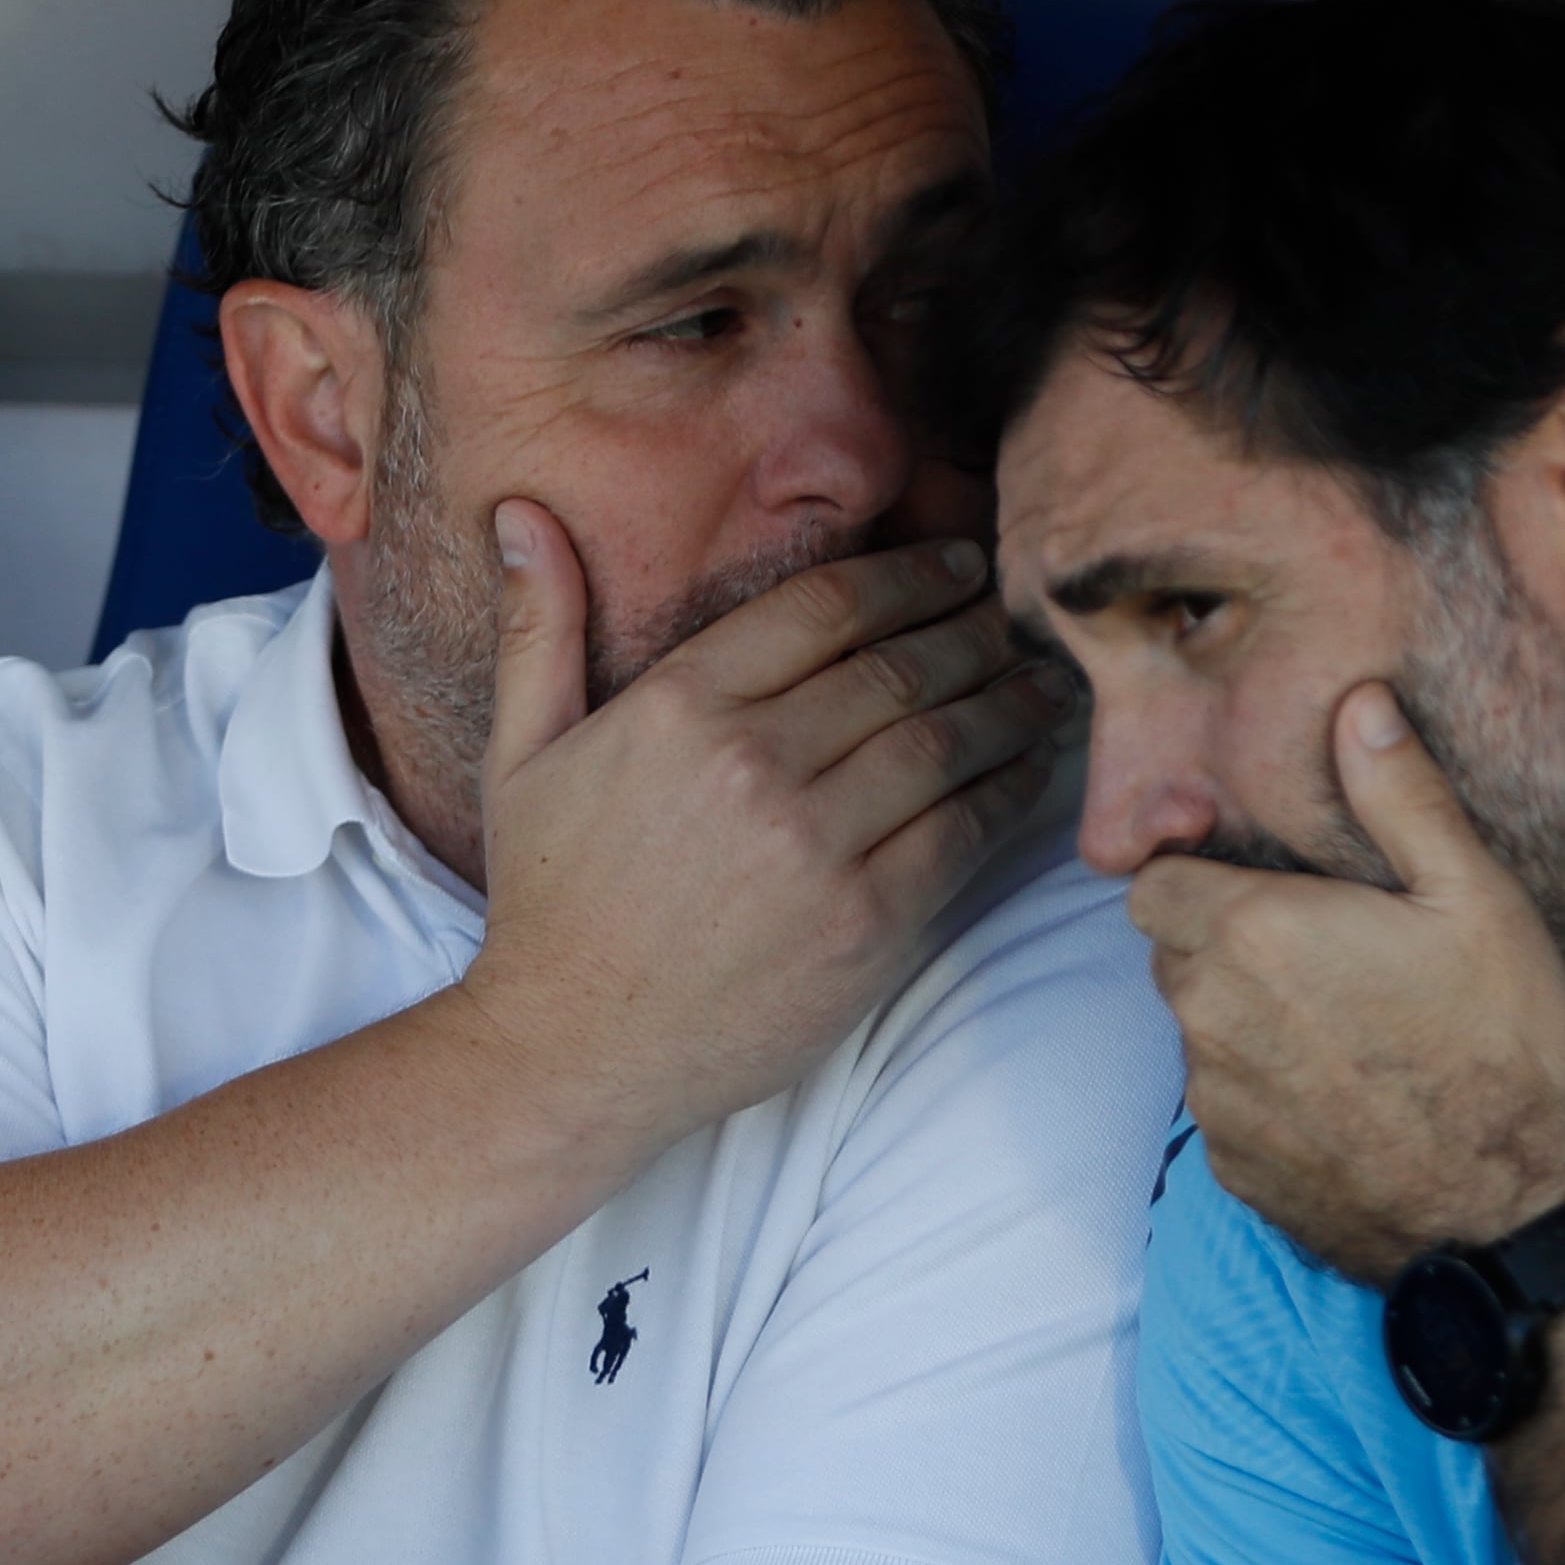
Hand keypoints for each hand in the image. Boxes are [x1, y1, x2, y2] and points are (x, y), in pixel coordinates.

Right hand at [462, 503, 1068, 1157]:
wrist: (572, 1051)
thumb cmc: (552, 902)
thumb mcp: (523, 754)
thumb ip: (538, 628)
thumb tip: (520, 513)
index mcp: (681, 704)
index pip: (827, 606)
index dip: (909, 575)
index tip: (955, 563)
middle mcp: (755, 762)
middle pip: (901, 666)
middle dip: (973, 631)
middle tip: (1015, 615)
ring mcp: (818, 845)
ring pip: (946, 740)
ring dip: (1009, 700)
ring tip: (1044, 679)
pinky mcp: (869, 922)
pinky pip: (964, 831)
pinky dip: (1009, 790)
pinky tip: (1030, 766)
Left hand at [1131, 683, 1564, 1280]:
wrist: (1512, 1214)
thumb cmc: (1506, 1049)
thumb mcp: (1477, 899)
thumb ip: (1401, 794)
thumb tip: (1359, 704)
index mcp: (1253, 934)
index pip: (1151, 883)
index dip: (1199, 872)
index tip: (1262, 880)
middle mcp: (1210, 1018)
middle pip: (1173, 956)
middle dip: (1224, 940)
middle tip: (1323, 946)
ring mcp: (1218, 1105)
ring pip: (1198, 1033)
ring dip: (1247, 1018)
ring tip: (1347, 1025)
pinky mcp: (1235, 1172)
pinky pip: (1226, 1108)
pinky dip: (1266, 1093)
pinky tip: (1347, 1095)